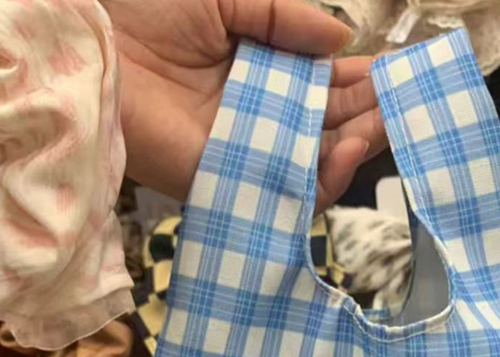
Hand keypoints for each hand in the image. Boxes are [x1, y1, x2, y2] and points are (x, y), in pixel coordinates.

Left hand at [108, 0, 387, 212]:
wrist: (94, 39)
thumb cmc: (149, 8)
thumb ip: (287, 17)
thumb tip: (342, 42)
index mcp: (261, 71)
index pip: (325, 87)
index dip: (364, 83)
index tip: (400, 78)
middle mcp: (258, 116)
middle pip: (327, 129)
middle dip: (371, 118)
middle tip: (406, 107)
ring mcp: (245, 151)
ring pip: (315, 166)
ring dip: (356, 147)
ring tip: (383, 125)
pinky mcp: (226, 180)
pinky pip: (285, 195)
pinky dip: (323, 180)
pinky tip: (347, 149)